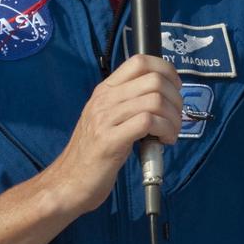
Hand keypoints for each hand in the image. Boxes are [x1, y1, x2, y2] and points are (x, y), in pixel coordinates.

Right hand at [48, 53, 183, 213]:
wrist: (67, 182)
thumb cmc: (92, 153)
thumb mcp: (106, 119)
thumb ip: (127, 104)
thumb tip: (162, 96)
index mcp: (104, 90)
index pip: (139, 61)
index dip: (166, 70)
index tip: (175, 88)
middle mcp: (104, 99)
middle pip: (153, 81)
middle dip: (175, 99)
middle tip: (176, 117)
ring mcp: (105, 119)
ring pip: (155, 101)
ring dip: (173, 118)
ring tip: (171, 133)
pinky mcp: (110, 140)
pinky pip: (148, 122)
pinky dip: (165, 130)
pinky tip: (164, 141)